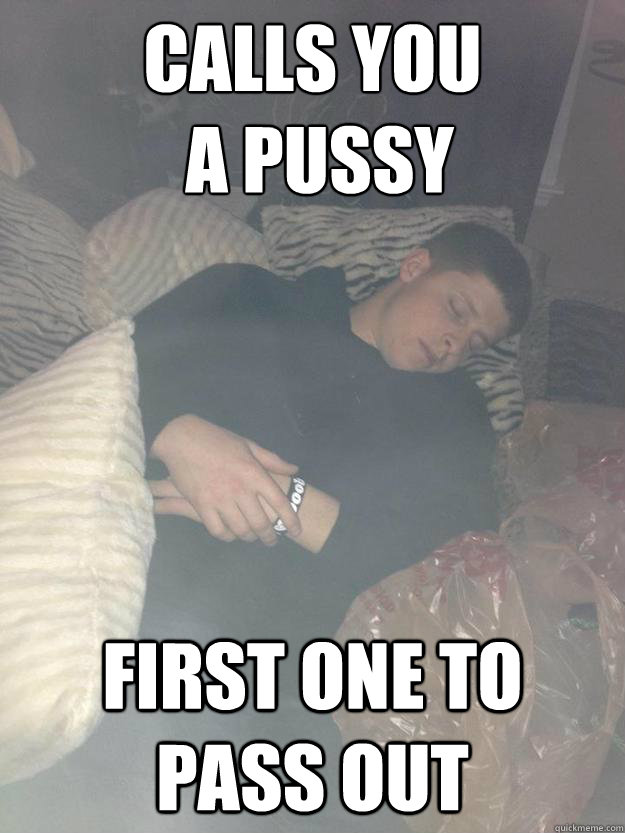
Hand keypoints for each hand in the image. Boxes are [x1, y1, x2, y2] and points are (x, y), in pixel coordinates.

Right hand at [150, 415, 301, 544]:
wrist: (182, 438)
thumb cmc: (218, 440)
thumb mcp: (248, 445)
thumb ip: (272, 460)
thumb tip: (294, 469)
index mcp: (254, 473)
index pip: (279, 503)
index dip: (291, 520)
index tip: (297, 531)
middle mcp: (240, 489)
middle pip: (261, 522)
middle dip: (269, 536)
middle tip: (272, 540)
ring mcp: (220, 498)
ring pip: (240, 530)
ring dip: (249, 537)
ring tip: (252, 537)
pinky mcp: (201, 505)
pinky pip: (218, 530)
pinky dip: (227, 536)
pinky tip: (231, 534)